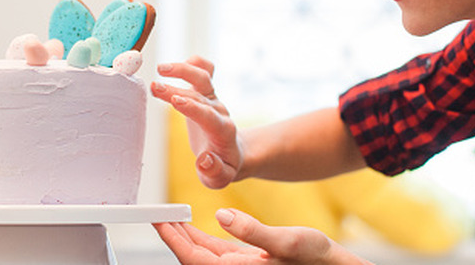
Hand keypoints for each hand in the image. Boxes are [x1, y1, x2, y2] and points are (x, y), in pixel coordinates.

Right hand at [152, 55, 242, 188]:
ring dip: (183, 70)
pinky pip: (206, 71)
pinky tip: (178, 64)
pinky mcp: (206, 93)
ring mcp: (212, 100)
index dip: (193, 108)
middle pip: (199, 95)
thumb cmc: (222, 167)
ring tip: (160, 69)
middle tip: (154, 87)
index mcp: (222, 132)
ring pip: (202, 78)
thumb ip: (214, 172)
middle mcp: (218, 111)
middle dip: (177, 90)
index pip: (208, 116)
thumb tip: (205, 160)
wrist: (231, 153)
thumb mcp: (219, 179)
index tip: (176, 102)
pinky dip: (196, 62)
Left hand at [154, 208, 371, 264]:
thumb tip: (222, 217)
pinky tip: (195, 226)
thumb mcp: (289, 241)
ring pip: (203, 253)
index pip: (194, 258)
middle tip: (156, 214)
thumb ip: (253, 231)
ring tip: (170, 216)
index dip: (172, 239)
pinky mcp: (249, 261)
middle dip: (173, 236)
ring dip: (186, 236)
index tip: (158, 220)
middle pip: (193, 256)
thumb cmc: (318, 259)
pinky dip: (204, 238)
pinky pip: (218, 251)